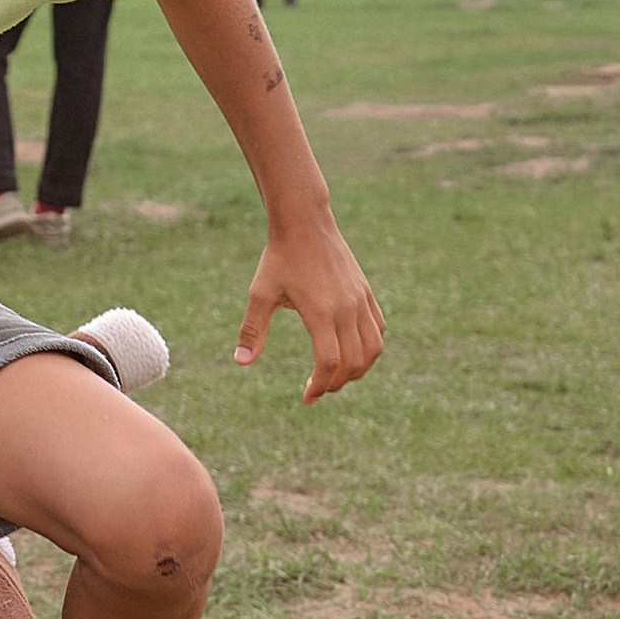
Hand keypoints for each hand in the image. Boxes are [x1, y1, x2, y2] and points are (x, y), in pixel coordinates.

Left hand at [236, 213, 384, 402]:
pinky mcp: (366, 292)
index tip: (307, 397)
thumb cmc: (279, 257)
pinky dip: (370, 347)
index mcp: (321, 312)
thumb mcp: (260, 294)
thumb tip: (241, 363)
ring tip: (337, 376)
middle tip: (318, 389)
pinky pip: (378, 328)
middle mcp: (347, 309)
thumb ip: (253, 330)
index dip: (320, 385)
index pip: (329, 362)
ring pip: (373, 348)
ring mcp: (360, 300)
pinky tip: (352, 351)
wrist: (305, 222)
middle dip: (337, 383)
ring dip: (358, 369)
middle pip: (355, 362)